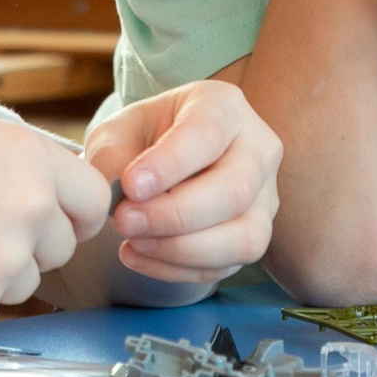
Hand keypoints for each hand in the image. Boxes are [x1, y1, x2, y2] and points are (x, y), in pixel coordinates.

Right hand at [0, 118, 111, 328]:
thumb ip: (8, 162)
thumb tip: (37, 185)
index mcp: (27, 155)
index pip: (92, 197)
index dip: (74, 213)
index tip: (56, 220)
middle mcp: (29, 207)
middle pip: (64, 247)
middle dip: (32, 247)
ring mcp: (5, 262)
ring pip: (26, 283)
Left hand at [82, 81, 281, 284]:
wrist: (161, 163)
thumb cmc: (144, 140)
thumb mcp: (118, 132)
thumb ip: (112, 156)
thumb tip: (119, 193)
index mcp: (225, 106)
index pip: (209, 133)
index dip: (171, 164)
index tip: (131, 185)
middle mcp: (258, 149)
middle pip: (235, 189)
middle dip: (175, 215)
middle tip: (124, 220)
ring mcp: (264, 197)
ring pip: (245, 237)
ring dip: (181, 249)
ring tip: (132, 241)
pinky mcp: (254, 236)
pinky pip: (227, 265)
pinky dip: (177, 269)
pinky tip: (138, 255)